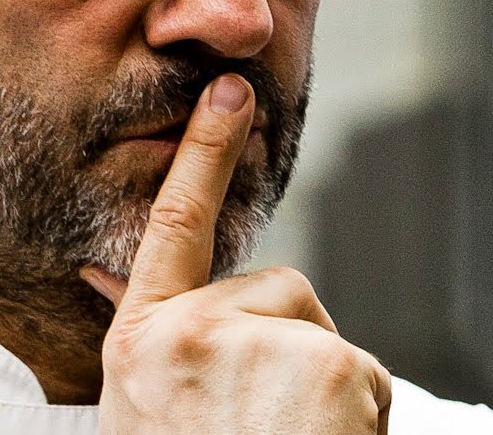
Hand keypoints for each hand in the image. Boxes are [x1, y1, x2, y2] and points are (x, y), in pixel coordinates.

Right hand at [81, 74, 390, 434]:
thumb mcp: (147, 411)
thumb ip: (157, 342)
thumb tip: (130, 272)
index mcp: (141, 346)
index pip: (170, 228)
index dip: (201, 155)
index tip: (228, 92)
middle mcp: (187, 335)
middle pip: (279, 292)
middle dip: (289, 349)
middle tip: (266, 430)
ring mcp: (255, 347)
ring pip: (322, 339)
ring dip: (322, 393)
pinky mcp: (327, 365)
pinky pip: (362, 374)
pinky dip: (357, 417)